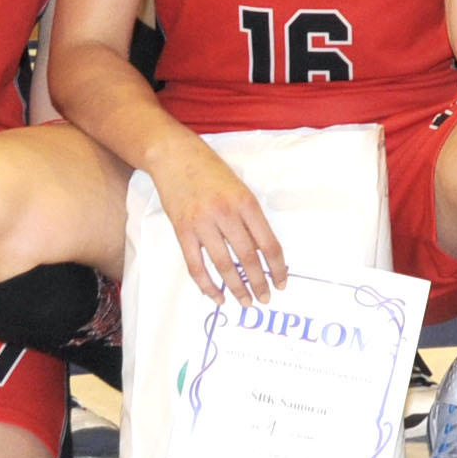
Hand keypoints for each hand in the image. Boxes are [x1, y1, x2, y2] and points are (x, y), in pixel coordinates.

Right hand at [153, 142, 286, 302]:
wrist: (175, 156)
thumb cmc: (210, 170)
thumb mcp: (240, 187)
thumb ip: (249, 216)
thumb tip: (261, 250)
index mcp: (246, 202)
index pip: (268, 243)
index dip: (277, 267)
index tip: (281, 282)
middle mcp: (226, 214)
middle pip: (248, 257)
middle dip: (259, 282)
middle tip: (265, 298)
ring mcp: (202, 224)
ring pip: (224, 265)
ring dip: (236, 287)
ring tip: (245, 302)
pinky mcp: (182, 231)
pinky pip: (196, 265)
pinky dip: (207, 285)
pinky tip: (216, 296)